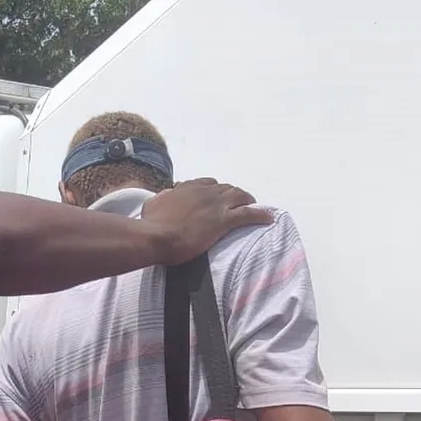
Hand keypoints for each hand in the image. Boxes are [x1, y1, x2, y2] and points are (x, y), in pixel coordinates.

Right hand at [143, 179, 273, 263]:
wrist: (156, 236)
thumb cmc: (151, 225)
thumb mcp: (153, 204)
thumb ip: (163, 198)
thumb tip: (165, 196)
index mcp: (188, 188)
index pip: (207, 183)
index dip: (215, 190)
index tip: (217, 196)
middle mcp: (204, 192)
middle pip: (226, 188)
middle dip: (234, 194)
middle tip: (239, 202)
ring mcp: (215, 205)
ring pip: (239, 196)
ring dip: (248, 200)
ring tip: (254, 205)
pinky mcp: (223, 221)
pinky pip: (248, 215)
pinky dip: (260, 215)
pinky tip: (269, 218)